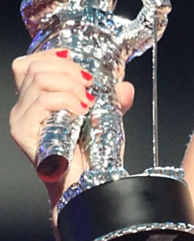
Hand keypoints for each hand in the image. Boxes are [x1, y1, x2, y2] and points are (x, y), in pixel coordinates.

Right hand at [10, 49, 133, 204]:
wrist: (86, 182)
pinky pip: (43, 100)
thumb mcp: (105, 115)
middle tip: (89, 89)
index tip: (80, 68)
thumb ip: (115, 98)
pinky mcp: (22, 131)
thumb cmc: (92, 152)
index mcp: (35, 99)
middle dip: (70, 70)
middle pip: (37, 67)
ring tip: (86, 102)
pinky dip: (68, 100)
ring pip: (41, 79)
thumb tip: (125, 87)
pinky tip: (81, 111)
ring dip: (72, 86)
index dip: (54, 57)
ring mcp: (20, 119)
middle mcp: (22, 107)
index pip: (28, 63)